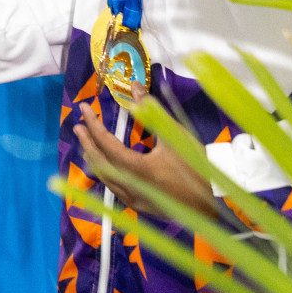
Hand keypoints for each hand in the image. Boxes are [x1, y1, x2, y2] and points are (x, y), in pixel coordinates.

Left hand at [73, 86, 217, 219]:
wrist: (213, 203)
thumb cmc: (196, 167)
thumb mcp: (174, 135)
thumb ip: (151, 111)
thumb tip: (134, 86)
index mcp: (138, 169)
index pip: (106, 144)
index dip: (93, 124)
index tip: (84, 108)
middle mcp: (131, 187)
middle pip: (99, 162)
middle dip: (87, 141)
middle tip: (78, 124)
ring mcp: (134, 199)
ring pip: (104, 177)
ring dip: (93, 156)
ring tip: (87, 141)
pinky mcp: (139, 206)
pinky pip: (113, 187)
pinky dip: (105, 172)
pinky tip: (105, 164)